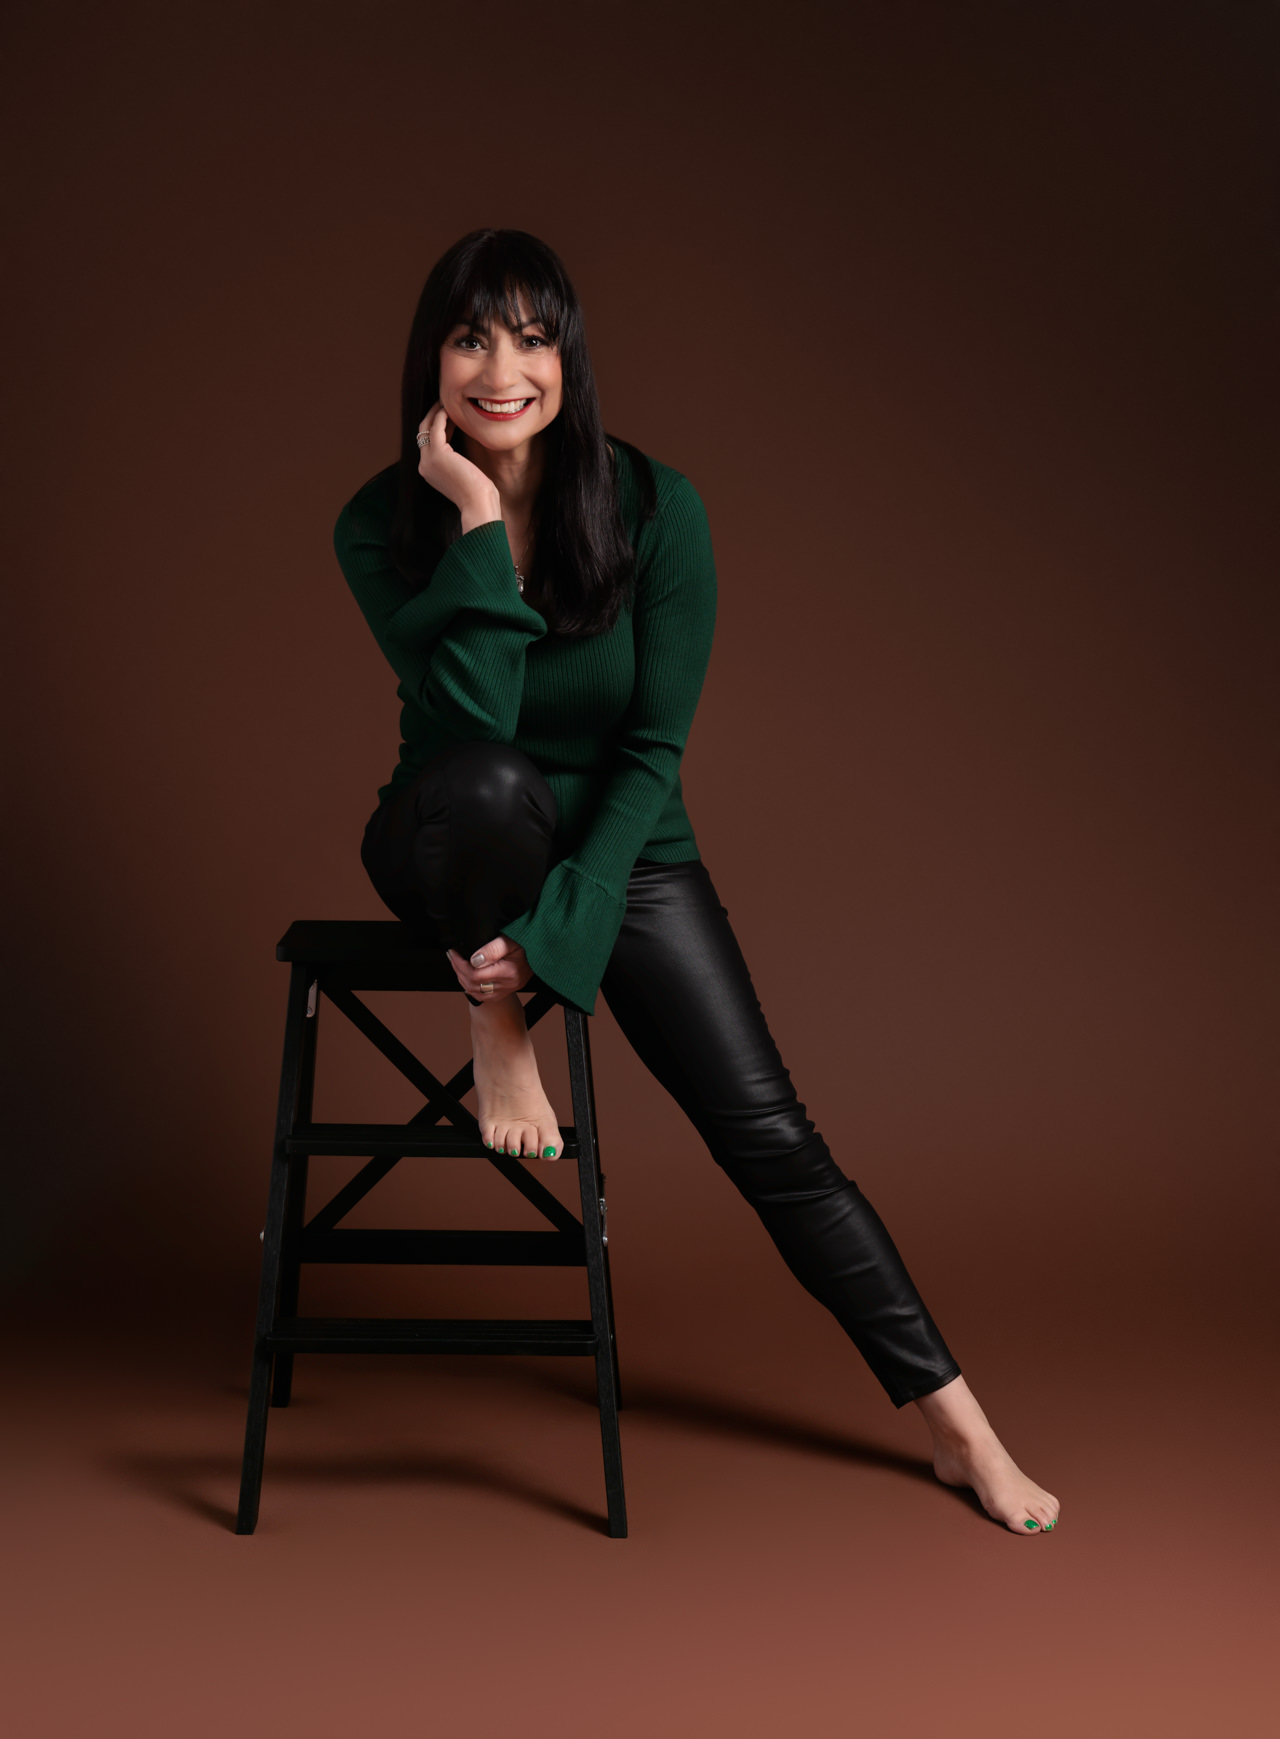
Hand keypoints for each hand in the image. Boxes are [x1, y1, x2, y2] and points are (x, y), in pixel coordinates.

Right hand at [417, 401, 500, 520]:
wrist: (478, 504)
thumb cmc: (478, 494)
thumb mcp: (464, 474)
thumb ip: (457, 462)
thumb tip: (462, 451)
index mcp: (429, 471)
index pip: (429, 442)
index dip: (437, 426)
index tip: (448, 415)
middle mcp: (424, 465)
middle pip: (423, 432)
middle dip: (432, 416)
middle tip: (444, 403)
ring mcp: (428, 460)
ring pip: (426, 427)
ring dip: (435, 413)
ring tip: (447, 402)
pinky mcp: (437, 454)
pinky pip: (435, 428)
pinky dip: (441, 416)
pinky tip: (450, 410)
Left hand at [446, 935, 532, 1002]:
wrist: (541, 949)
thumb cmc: (527, 942)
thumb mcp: (510, 939)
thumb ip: (491, 949)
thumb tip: (474, 959)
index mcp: (508, 971)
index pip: (475, 974)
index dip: (460, 964)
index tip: (454, 953)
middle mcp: (508, 984)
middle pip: (473, 984)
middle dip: (458, 970)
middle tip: (452, 957)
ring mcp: (507, 989)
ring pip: (477, 992)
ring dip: (463, 980)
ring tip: (457, 966)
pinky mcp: (507, 991)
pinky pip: (485, 996)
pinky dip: (472, 989)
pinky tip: (468, 979)